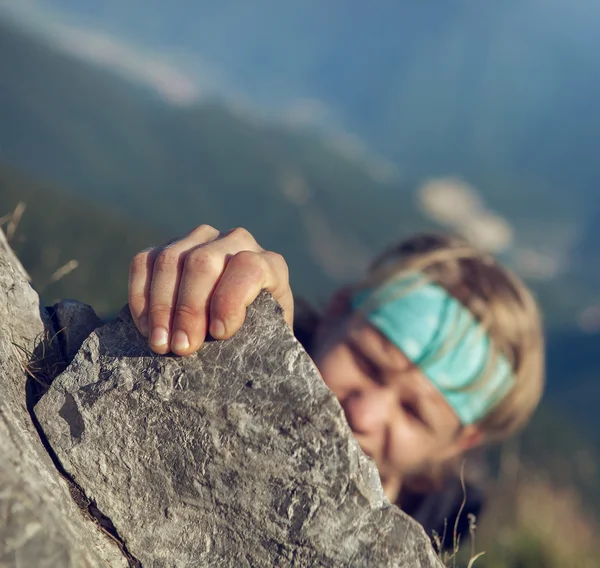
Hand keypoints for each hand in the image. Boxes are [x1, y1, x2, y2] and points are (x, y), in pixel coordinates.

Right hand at [128, 225, 292, 355]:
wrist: (240, 328)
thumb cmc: (259, 340)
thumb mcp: (271, 343)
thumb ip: (267, 350)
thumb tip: (258, 377)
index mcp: (269, 265)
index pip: (249, 267)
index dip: (230, 299)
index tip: (219, 334)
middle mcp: (236, 242)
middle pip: (203, 262)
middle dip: (189, 308)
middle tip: (182, 349)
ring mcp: (200, 240)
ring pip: (170, 259)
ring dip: (161, 306)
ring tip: (161, 345)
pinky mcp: (168, 248)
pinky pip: (144, 262)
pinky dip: (141, 296)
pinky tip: (146, 328)